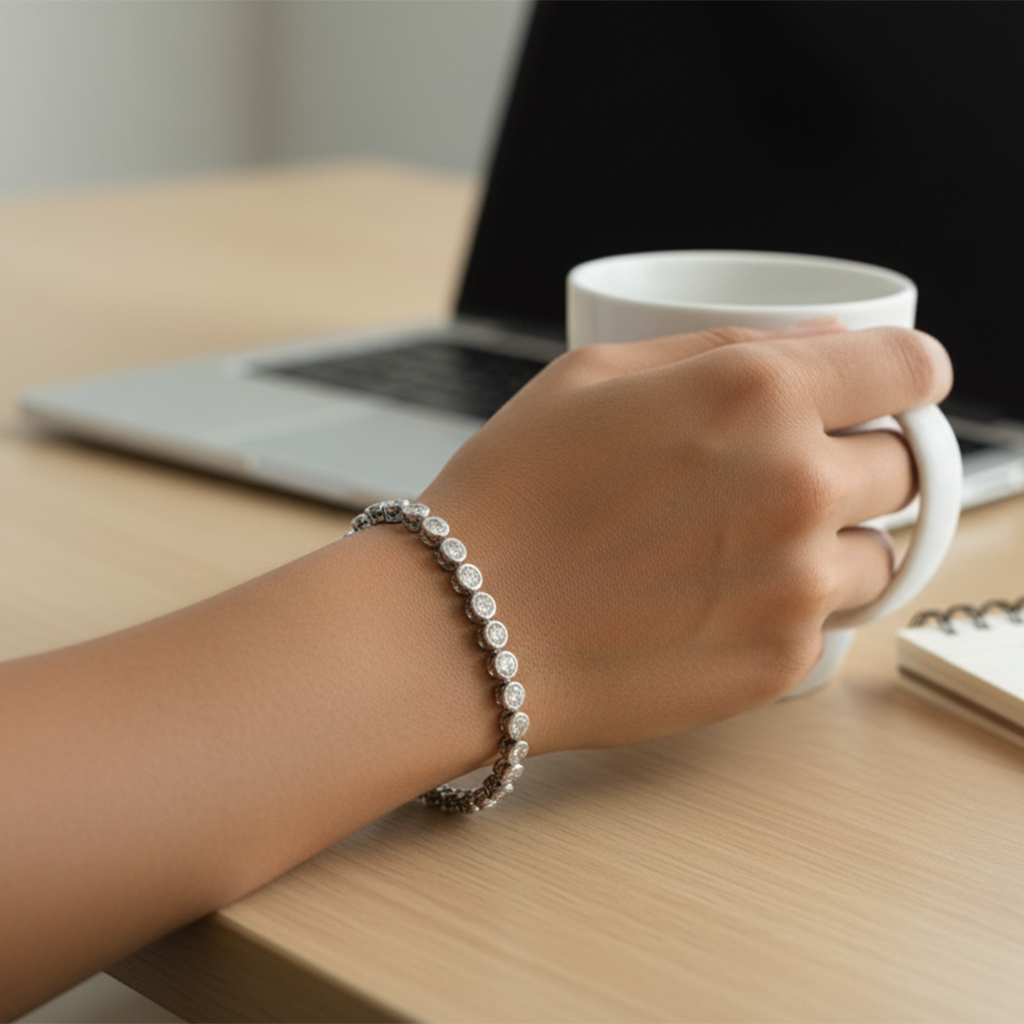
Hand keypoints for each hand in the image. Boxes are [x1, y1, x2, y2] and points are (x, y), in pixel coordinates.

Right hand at [421, 323, 952, 750]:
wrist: (464, 626)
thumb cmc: (513, 493)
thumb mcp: (596, 374)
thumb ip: (722, 346)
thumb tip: (825, 343)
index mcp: (757, 393)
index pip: (910, 369)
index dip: (903, 374)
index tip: (886, 391)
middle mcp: (795, 484)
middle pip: (906, 465)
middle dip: (859, 459)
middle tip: (785, 474)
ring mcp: (795, 584)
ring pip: (881, 552)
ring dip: (836, 540)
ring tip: (748, 546)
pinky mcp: (779, 660)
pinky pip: (830, 621)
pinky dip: (792, 605)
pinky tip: (715, 598)